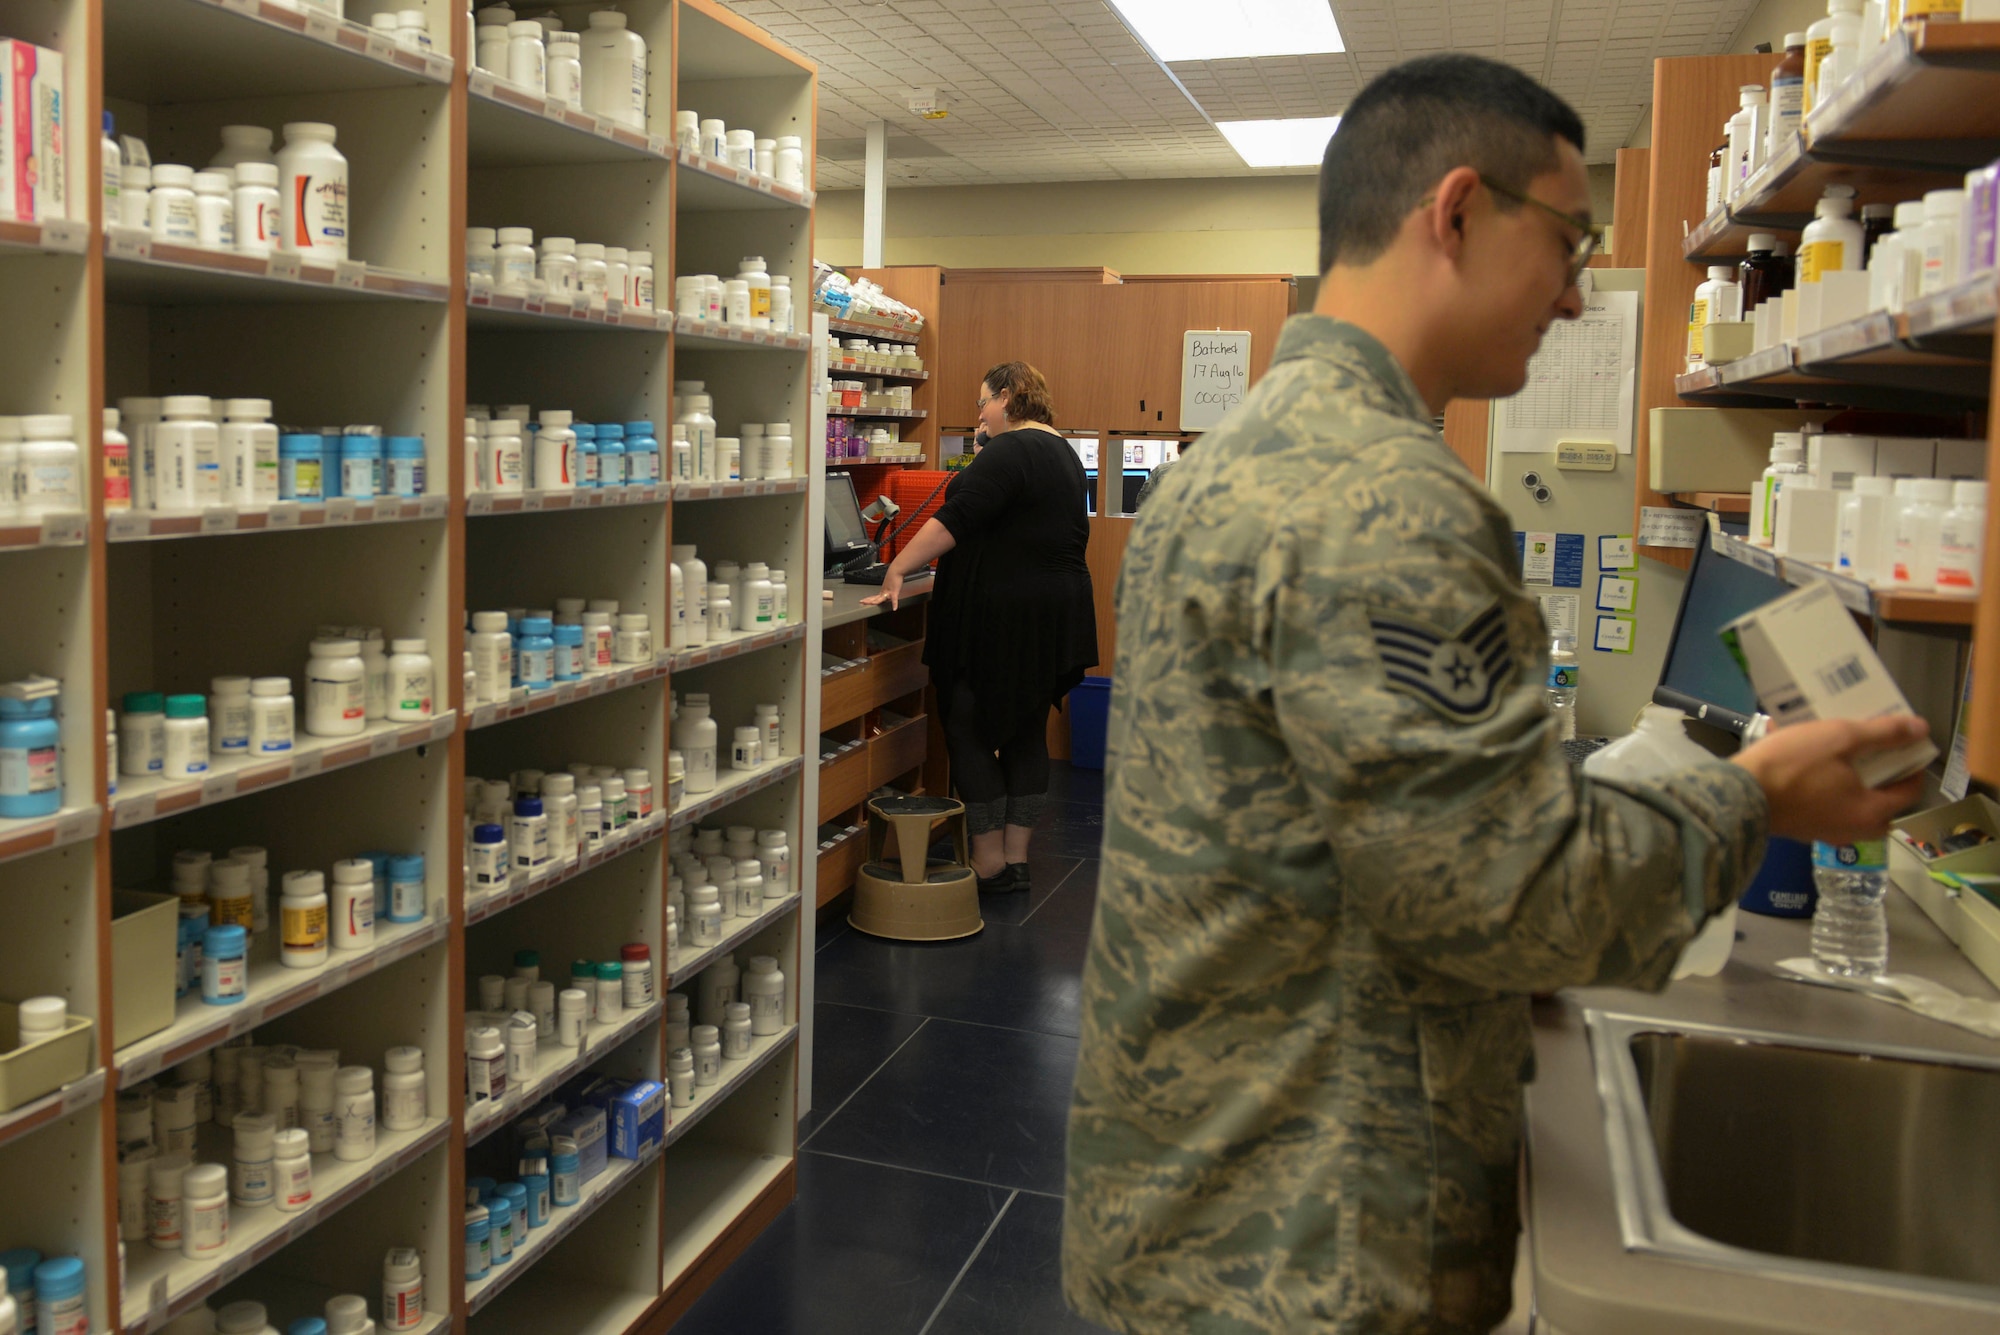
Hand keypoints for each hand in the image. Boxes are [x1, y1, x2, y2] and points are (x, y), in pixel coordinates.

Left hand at [859, 568, 902, 609]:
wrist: (896, 571)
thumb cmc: (894, 577)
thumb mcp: (889, 584)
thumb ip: (887, 589)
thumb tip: (887, 592)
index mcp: (883, 591)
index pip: (874, 597)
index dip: (868, 599)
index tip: (862, 601)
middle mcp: (884, 592)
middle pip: (875, 598)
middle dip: (868, 600)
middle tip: (861, 602)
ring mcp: (888, 592)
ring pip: (881, 598)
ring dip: (876, 601)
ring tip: (872, 604)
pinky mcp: (894, 592)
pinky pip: (894, 599)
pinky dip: (894, 604)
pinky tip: (894, 608)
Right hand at [1732, 714, 1930, 842]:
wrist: (1737, 794)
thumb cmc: (1793, 766)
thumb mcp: (1840, 738)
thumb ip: (1884, 733)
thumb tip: (1922, 728)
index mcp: (1872, 813)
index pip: (1910, 790)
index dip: (1912, 763)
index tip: (1902, 742)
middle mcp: (1855, 831)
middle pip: (1883, 803)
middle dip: (1882, 777)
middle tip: (1871, 752)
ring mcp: (1826, 834)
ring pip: (1854, 807)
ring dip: (1854, 784)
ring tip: (1839, 758)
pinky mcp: (1802, 831)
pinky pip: (1829, 809)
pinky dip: (1831, 792)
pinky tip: (1812, 771)